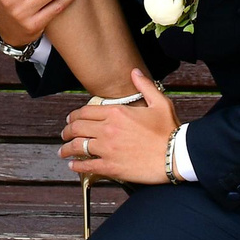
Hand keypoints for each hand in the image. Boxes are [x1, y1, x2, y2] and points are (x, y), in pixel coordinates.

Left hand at [61, 70, 178, 185]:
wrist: (176, 156)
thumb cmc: (170, 131)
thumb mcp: (160, 103)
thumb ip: (145, 86)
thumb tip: (134, 72)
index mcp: (117, 113)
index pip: (86, 112)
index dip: (74, 116)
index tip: (71, 120)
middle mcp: (108, 130)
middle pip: (77, 128)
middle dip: (67, 131)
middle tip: (65, 135)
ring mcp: (108, 149)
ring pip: (78, 147)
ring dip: (66, 149)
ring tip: (63, 151)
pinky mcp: (111, 167)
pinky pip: (87, 166)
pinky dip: (77, 166)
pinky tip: (73, 165)